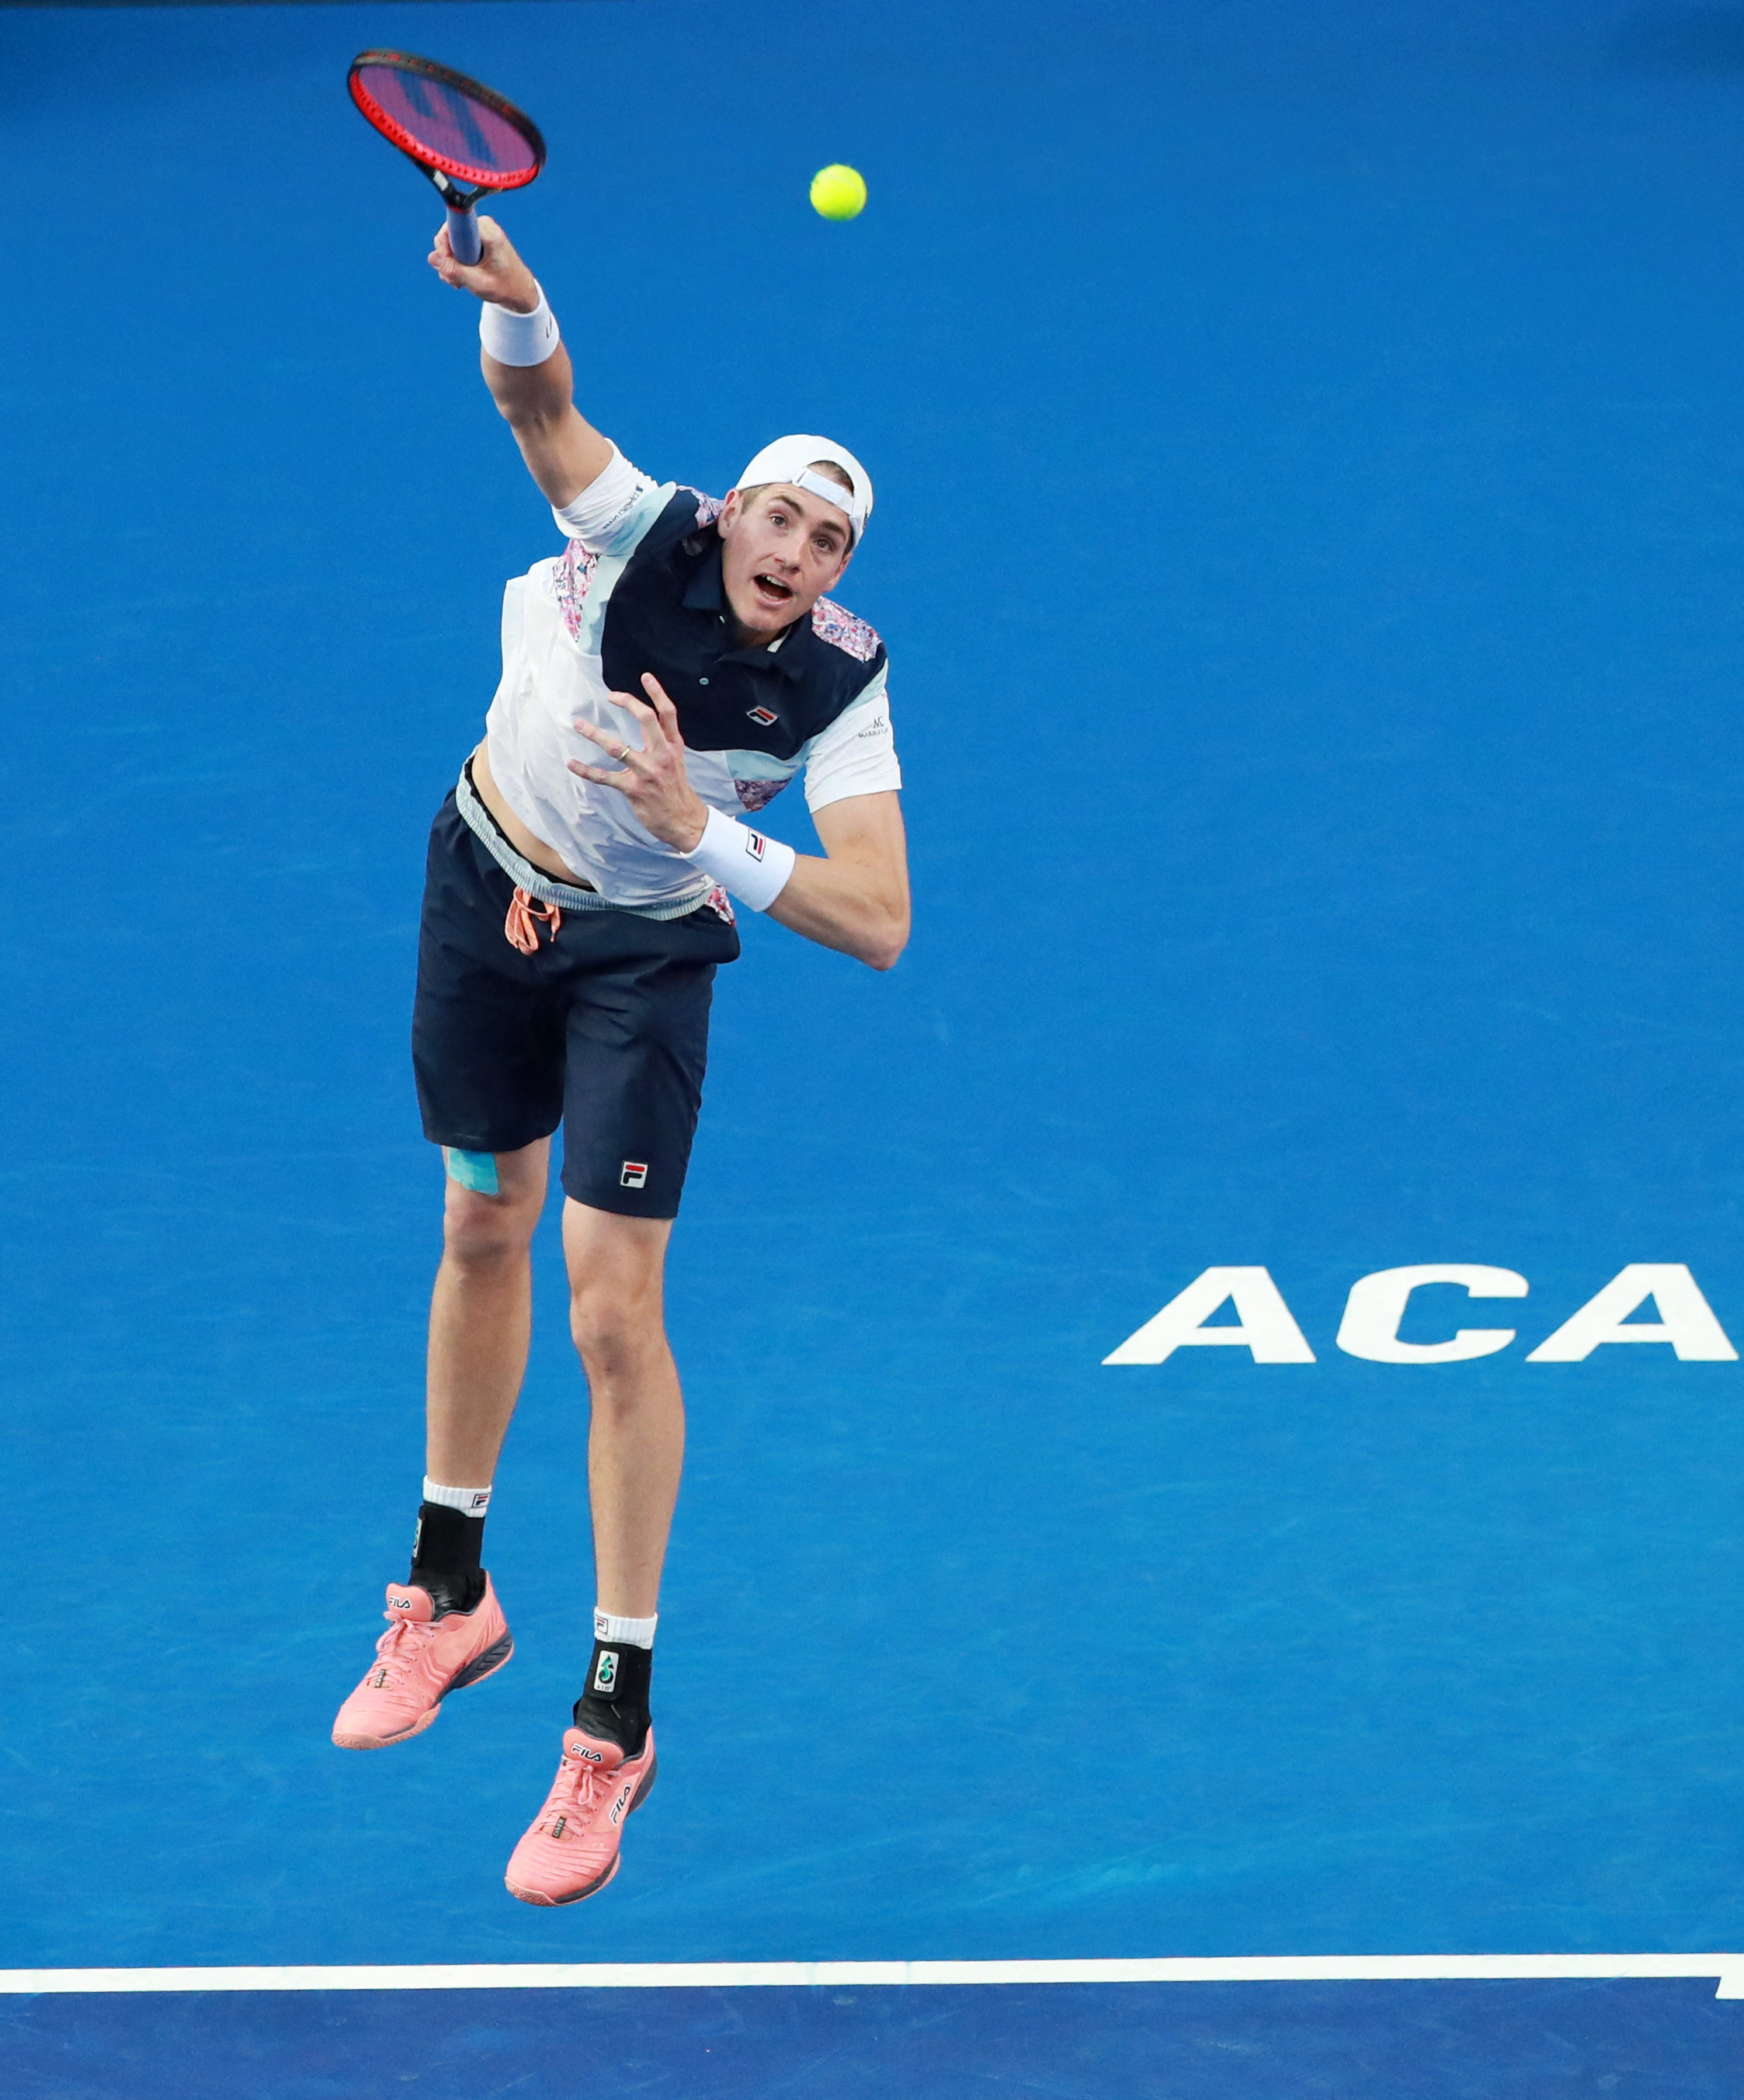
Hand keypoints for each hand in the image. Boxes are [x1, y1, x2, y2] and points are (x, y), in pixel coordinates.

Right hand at [428, 215, 539, 312]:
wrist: (520, 291)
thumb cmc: (505, 287)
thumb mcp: (478, 283)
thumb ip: (454, 270)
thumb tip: (432, 257)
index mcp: (489, 233)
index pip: (455, 223)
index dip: (445, 242)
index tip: (447, 259)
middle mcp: (483, 226)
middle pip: (448, 233)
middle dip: (446, 258)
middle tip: (454, 279)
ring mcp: (479, 231)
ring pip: (449, 242)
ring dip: (450, 264)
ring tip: (459, 282)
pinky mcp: (476, 238)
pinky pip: (455, 245)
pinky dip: (455, 263)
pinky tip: (461, 277)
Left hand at [568, 675, 709, 852]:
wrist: (685, 821)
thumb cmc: (677, 789)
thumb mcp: (677, 760)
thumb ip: (663, 740)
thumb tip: (647, 721)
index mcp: (673, 746)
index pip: (668, 713)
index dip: (657, 692)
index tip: (645, 676)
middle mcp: (661, 755)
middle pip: (646, 720)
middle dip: (628, 704)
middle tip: (610, 696)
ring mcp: (647, 772)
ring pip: (618, 747)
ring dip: (595, 734)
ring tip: (579, 725)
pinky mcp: (633, 789)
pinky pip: (605, 777)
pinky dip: (586, 770)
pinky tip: (572, 763)